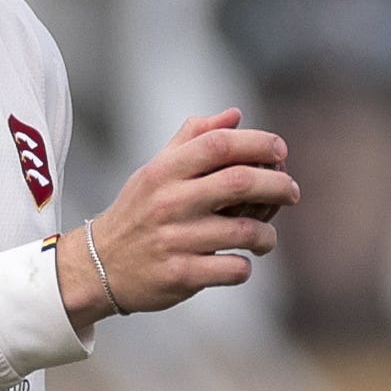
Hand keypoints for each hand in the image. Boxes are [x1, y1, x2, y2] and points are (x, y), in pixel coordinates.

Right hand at [59, 108, 298, 330]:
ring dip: (267, 234)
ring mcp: (175, 240)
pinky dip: (245, 266)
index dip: (259, 142)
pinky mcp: (180, 275)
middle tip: (291, 192)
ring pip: (245, 230)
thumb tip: (235, 114)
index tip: (280, 152)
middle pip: (241, 182)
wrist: (98, 266)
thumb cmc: (138, 213)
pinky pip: (233, 269)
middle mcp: (170, 202)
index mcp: (165, 171)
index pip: (220, 143)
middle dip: (278, 185)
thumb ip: (193, 138)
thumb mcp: (156, 169)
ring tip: (265, 238)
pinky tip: (238, 263)